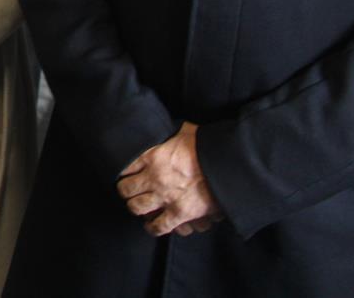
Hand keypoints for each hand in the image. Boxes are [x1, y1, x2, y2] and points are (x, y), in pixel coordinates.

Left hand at [116, 122, 222, 236]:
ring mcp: (165, 196)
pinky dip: (153, 228)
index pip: (124, 166)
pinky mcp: (180, 213)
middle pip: (125, 189)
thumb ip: (176, 131)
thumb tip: (177, 125)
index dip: (123, 171)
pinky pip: (158, 226)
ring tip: (139, 207)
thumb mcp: (188, 132)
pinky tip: (152, 226)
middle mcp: (154, 177)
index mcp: (153, 155)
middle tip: (130, 192)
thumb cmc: (209, 148)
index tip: (126, 174)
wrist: (230, 166)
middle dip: (126, 192)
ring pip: (136, 208)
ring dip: (136, 208)